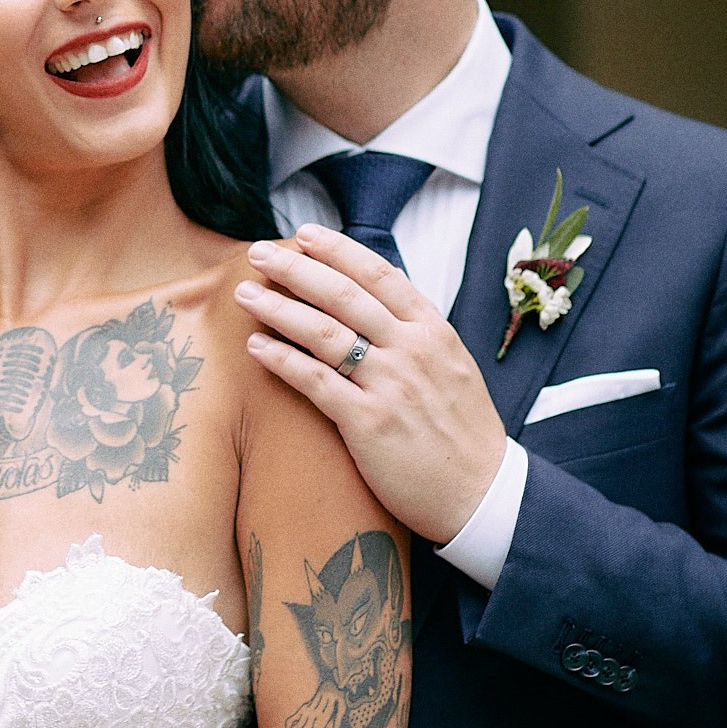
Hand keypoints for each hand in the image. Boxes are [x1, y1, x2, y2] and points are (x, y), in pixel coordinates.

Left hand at [235, 227, 506, 542]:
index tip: (304, 233)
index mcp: (433, 330)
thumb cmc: (462, 431)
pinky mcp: (368, 423)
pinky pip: (315, 382)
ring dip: (278, 308)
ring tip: (245, 295)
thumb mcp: (451, 365)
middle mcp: (412, 350)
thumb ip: (415, 332)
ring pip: (323, 332)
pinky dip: (281, 360)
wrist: (481, 494)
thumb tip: (373, 300)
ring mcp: (390, 385)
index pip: (379, 274)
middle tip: (258, 253)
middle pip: (343, 295)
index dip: (338, 250)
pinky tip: (257, 347)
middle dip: (296, 268)